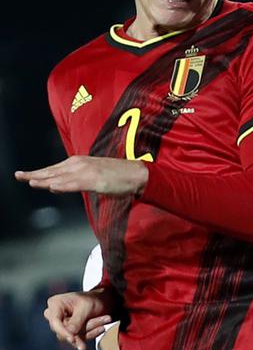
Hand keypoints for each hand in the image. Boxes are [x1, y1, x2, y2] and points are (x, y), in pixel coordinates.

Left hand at [16, 156, 148, 195]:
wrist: (137, 174)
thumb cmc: (117, 175)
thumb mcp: (93, 175)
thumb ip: (75, 179)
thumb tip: (56, 185)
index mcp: (79, 162)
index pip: (54, 168)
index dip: (38, 172)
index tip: (24, 175)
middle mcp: (80, 164)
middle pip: (53, 171)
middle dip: (35, 174)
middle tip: (18, 176)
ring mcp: (87, 171)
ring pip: (61, 177)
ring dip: (44, 179)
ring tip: (29, 181)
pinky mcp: (94, 180)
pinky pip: (74, 184)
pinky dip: (62, 185)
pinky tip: (51, 187)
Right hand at [44, 289, 113, 349]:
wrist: (99, 301)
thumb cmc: (91, 299)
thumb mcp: (86, 307)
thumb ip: (77, 321)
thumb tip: (70, 335)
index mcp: (55, 304)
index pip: (55, 322)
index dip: (63, 332)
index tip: (72, 339)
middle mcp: (54, 316)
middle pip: (65, 330)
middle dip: (87, 326)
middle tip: (108, 318)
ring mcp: (61, 325)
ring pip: (74, 336)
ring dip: (92, 329)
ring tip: (107, 318)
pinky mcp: (69, 333)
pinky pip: (79, 339)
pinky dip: (92, 333)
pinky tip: (102, 327)